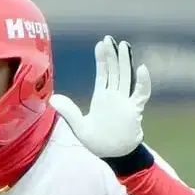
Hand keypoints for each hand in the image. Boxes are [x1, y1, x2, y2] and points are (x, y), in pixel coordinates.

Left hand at [49, 36, 150, 157]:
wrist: (114, 156)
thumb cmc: (98, 143)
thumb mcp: (79, 127)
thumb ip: (68, 112)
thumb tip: (52, 99)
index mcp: (102, 98)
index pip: (103, 74)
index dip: (102, 59)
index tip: (100, 44)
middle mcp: (115, 96)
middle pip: (115, 71)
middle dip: (113, 55)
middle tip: (110, 39)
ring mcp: (126, 102)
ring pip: (127, 77)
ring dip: (126, 62)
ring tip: (124, 46)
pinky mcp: (135, 110)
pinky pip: (141, 94)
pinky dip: (143, 82)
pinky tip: (141, 69)